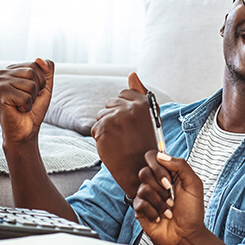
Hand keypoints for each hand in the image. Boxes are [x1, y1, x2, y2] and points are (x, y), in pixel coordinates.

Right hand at [0, 58, 54, 144]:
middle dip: (37, 90)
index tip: (31, 93)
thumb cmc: (33, 109)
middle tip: (27, 100)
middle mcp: (2, 72)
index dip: (41, 82)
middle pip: (33, 72)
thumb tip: (38, 59)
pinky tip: (17, 109)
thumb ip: (47, 70)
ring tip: (22, 105)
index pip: (36, 64)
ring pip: (31, 84)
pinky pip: (26, 97)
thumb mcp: (45, 86)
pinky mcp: (0, 93)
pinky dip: (26, 106)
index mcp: (11, 69)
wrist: (25, 131)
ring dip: (32, 99)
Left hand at [91, 72, 155, 197]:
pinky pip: (95, 128)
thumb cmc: (144, 144)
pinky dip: (101, 138)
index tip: (129, 121)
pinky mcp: (104, 129)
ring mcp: (116, 117)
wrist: (140, 171)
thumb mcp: (149, 117)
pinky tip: (113, 147)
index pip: (124, 94)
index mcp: (144, 104)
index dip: (123, 107)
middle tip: (124, 134)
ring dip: (106, 127)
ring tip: (119, 141)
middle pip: (110, 103)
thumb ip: (140, 93)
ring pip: (101, 116)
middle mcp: (131, 108)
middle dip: (113, 117)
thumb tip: (132, 73)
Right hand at [134, 149, 205, 244]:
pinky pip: (139, 203)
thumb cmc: (192, 212)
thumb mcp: (194, 184)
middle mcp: (155, 183)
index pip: (152, 157)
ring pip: (143, 188)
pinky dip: (154, 212)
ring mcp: (146, 196)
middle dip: (160, 187)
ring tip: (168, 209)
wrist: (187, 234)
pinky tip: (160, 217)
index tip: (169, 180)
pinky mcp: (140, 209)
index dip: (158, 167)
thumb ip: (181, 165)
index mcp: (167, 174)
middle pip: (144, 172)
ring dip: (160, 202)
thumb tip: (161, 155)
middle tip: (170, 195)